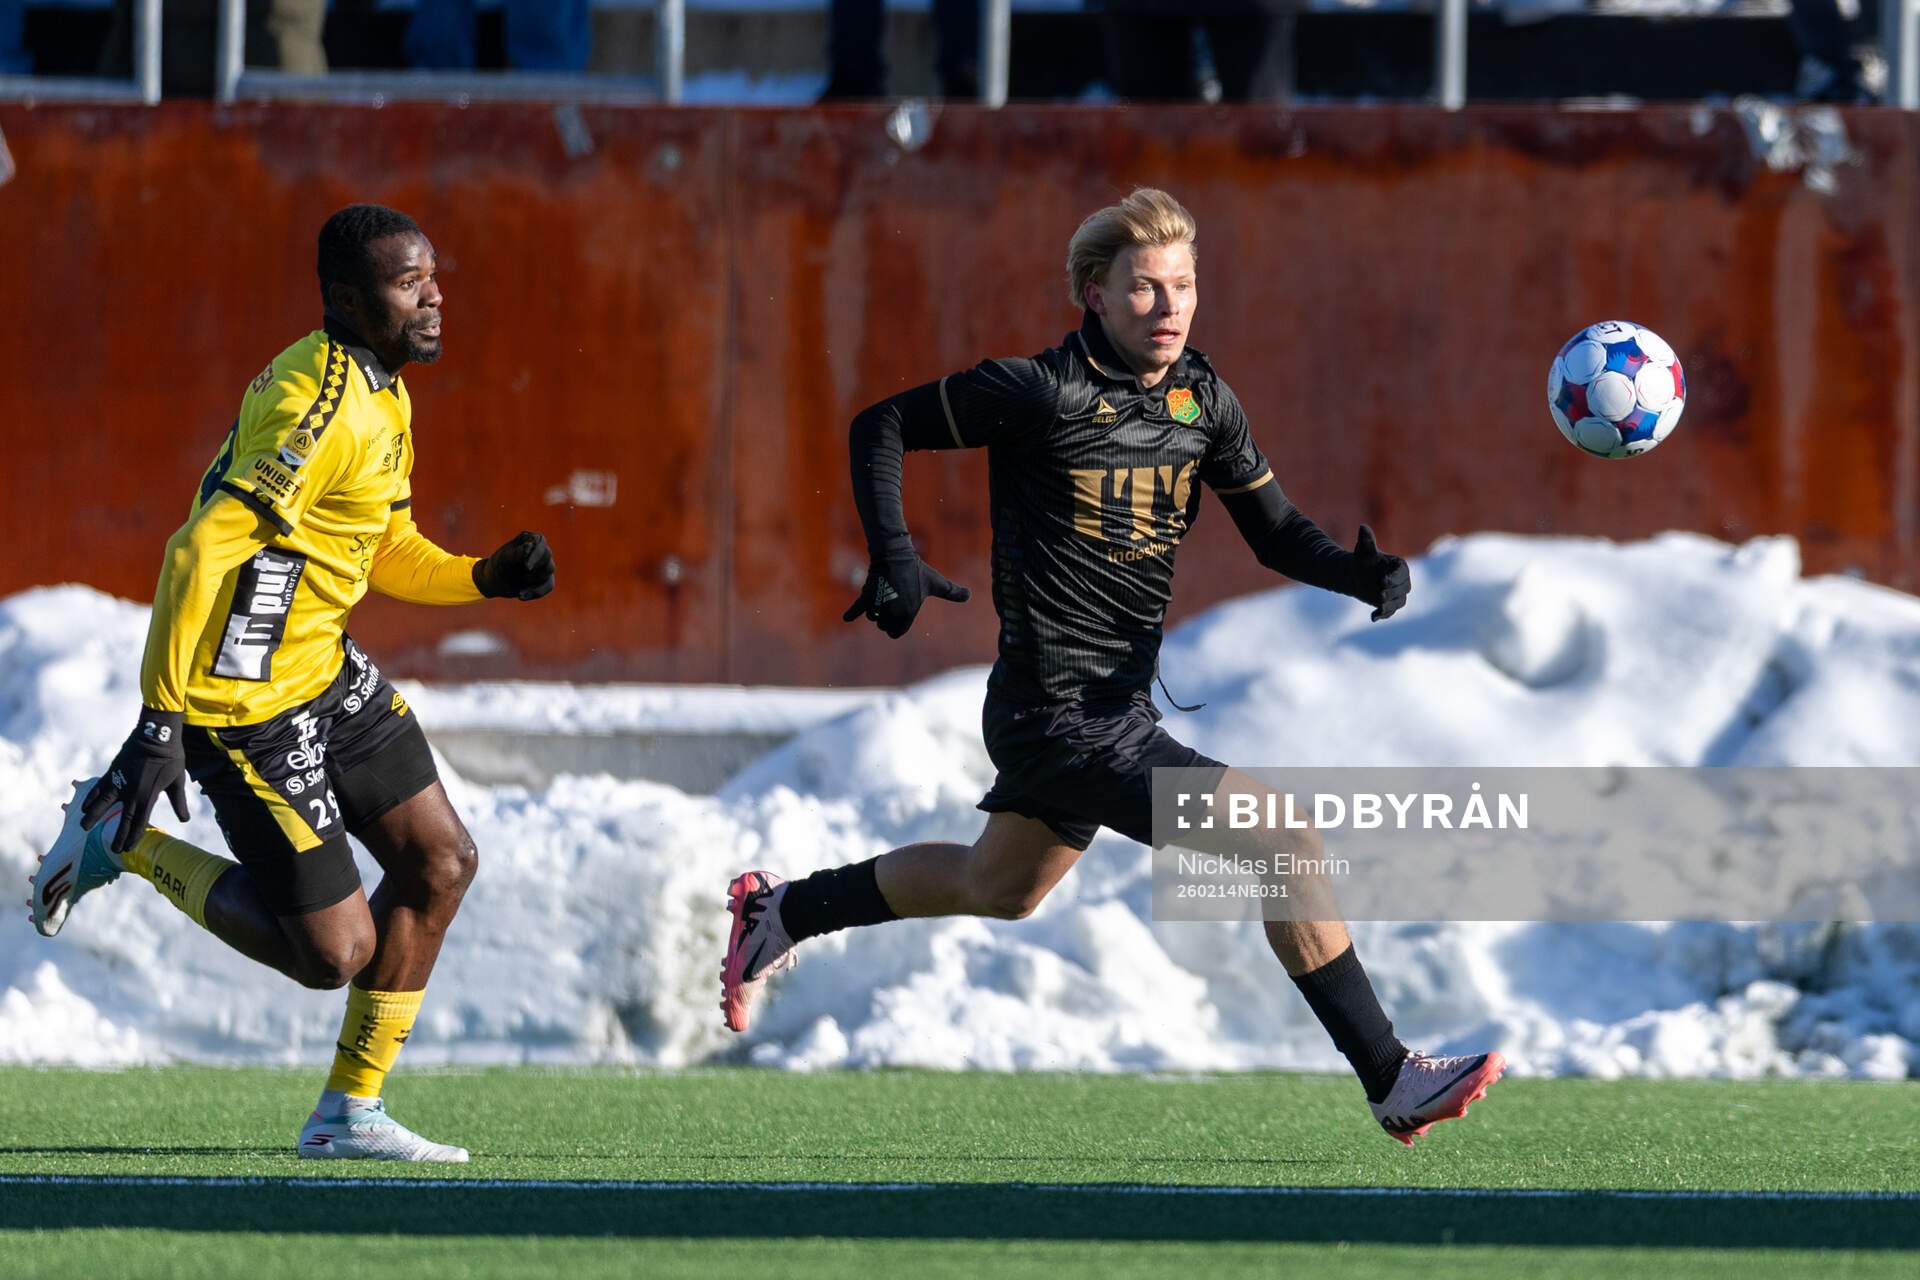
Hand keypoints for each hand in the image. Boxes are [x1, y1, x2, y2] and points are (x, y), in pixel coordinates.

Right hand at [82, 707, 189, 853]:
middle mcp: (130, 792)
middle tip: (111, 849)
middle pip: (121, 819)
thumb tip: (184, 820)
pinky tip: (83, 806)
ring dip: (93, 816)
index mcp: (147, 796)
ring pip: (102, 804)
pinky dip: (90, 797)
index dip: (132, 837)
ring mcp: (119, 782)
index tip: (126, 848)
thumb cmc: (171, 758)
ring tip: (84, 827)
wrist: (156, 734)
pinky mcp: (112, 771)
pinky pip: (98, 788)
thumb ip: (178, 802)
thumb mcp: (178, 781)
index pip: (139, 822)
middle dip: (116, 835)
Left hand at [473, 531, 554, 600]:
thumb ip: (516, 552)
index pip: (540, 542)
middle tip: (522, 577)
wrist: (494, 582)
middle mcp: (539, 550)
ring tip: (517, 587)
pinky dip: (536, 592)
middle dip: (534, 569)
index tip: (527, 567)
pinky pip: (548, 586)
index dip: (536, 554)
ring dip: (533, 581)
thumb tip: (530, 546)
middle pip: (546, 557)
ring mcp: (544, 565)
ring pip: (548, 571)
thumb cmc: (497, 566)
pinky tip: (521, 596)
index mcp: (528, 539)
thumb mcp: (503, 559)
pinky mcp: (546, 579)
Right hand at [842, 542, 969, 638]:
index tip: (898, 617)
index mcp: (908, 613)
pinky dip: (851, 613)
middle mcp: (892, 611)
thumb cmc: (917, 571)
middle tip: (892, 602)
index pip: (896, 632)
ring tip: (884, 594)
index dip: (896, 626)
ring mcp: (879, 604)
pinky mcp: (867, 595)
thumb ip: (952, 592)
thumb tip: (970, 596)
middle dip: (885, 618)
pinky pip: (857, 607)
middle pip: (882, 625)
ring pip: (872, 616)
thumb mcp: (936, 583)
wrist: (896, 555)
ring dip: (875, 609)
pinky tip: (847, 618)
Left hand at [1350, 524, 1409, 621]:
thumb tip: (1362, 527)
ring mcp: (1397, 593)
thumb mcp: (1363, 550)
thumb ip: (1366, 540)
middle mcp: (1402, 580)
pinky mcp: (1389, 604)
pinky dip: (1383, 615)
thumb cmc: (1362, 560)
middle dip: (1393, 592)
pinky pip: (1390, 612)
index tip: (1383, 580)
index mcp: (1399, 566)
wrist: (1356, 575)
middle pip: (1404, 589)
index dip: (1394, 577)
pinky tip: (1373, 617)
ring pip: (1399, 602)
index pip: (1402, 573)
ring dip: (1390, 605)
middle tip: (1380, 594)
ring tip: (1379, 605)